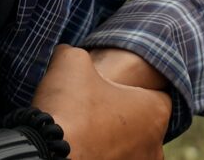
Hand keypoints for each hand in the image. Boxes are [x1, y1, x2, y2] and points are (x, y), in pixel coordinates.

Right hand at [31, 44, 171, 159]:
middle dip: (122, 116)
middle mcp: (154, 148)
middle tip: (93, 107)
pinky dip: (100, 155)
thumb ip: (77, 53)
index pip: (158, 94)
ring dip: (112, 140)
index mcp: (155, 113)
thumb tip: (68, 54)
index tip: (112, 85)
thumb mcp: (71, 62)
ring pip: (128, 148)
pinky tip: (79, 149)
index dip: (134, 86)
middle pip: (143, 124)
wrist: (45, 154)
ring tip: (82, 131)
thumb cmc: (69, 107)